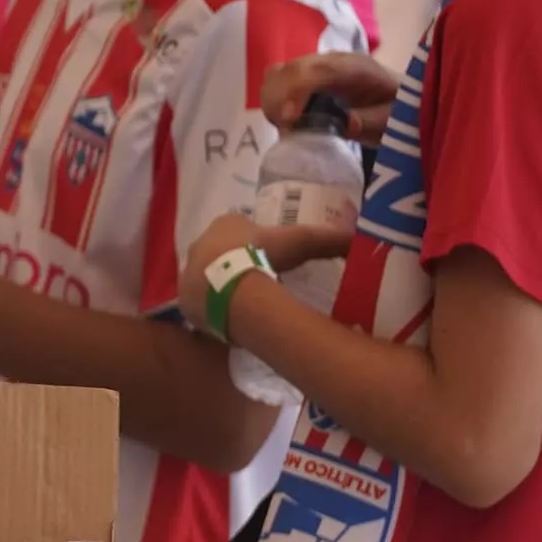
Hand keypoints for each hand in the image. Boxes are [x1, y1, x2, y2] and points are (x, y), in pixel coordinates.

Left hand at [185, 205, 353, 305]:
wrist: (228, 287)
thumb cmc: (263, 256)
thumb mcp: (300, 242)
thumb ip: (328, 239)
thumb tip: (358, 238)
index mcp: (226, 223)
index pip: (241, 230)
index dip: (257, 244)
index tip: (272, 261)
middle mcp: (201, 241)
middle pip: (222, 253)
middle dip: (237, 265)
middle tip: (260, 284)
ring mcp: (189, 270)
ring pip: (210, 277)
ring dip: (224, 287)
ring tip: (247, 304)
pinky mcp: (183, 297)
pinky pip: (202, 301)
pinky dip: (215, 308)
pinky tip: (231, 318)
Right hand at [258, 48, 394, 133]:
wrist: (398, 100)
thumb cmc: (397, 111)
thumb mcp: (392, 122)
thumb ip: (369, 122)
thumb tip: (345, 125)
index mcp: (356, 68)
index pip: (318, 70)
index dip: (296, 91)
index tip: (288, 121)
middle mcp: (332, 60)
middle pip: (290, 69)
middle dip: (279, 100)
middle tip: (288, 131)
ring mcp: (316, 66)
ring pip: (278, 73)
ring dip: (273, 100)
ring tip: (287, 126)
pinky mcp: (306, 76)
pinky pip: (278, 81)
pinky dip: (274, 100)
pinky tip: (287, 119)